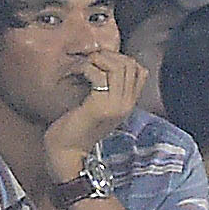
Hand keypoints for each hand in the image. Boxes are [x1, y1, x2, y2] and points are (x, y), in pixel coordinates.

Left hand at [45, 51, 147, 179]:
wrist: (68, 154)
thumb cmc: (77, 127)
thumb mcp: (99, 106)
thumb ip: (107, 90)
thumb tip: (103, 63)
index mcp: (129, 104)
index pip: (140, 70)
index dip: (120, 58)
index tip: (100, 62)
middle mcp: (127, 104)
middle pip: (130, 64)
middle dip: (108, 55)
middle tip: (89, 61)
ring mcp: (116, 106)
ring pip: (118, 67)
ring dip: (97, 60)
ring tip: (83, 66)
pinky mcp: (100, 107)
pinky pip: (99, 75)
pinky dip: (86, 68)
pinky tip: (76, 73)